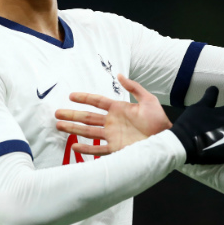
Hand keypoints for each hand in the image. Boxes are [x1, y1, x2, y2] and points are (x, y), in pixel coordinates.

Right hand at [55, 74, 171, 156]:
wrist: (165, 140)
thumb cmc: (159, 120)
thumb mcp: (148, 100)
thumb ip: (133, 87)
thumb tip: (120, 75)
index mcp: (118, 109)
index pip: (97, 102)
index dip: (84, 98)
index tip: (71, 96)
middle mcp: (112, 122)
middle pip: (87, 117)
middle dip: (72, 115)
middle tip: (57, 113)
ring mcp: (112, 136)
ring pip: (88, 132)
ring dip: (73, 129)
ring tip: (59, 126)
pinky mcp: (116, 149)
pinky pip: (97, 149)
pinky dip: (86, 149)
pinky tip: (74, 147)